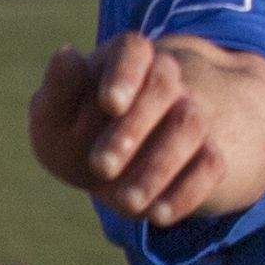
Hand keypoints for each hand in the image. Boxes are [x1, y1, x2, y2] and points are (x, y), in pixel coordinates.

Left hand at [31, 31, 264, 230]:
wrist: (111, 163)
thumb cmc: (75, 130)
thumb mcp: (54, 115)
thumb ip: (58, 90)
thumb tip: (67, 55)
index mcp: (122, 60)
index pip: (133, 50)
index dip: (125, 74)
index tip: (109, 104)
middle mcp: (163, 80)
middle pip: (163, 87)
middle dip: (133, 127)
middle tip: (100, 167)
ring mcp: (189, 113)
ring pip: (190, 125)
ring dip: (158, 165)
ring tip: (126, 201)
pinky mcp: (206, 152)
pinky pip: (211, 165)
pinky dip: (187, 192)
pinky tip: (158, 215)